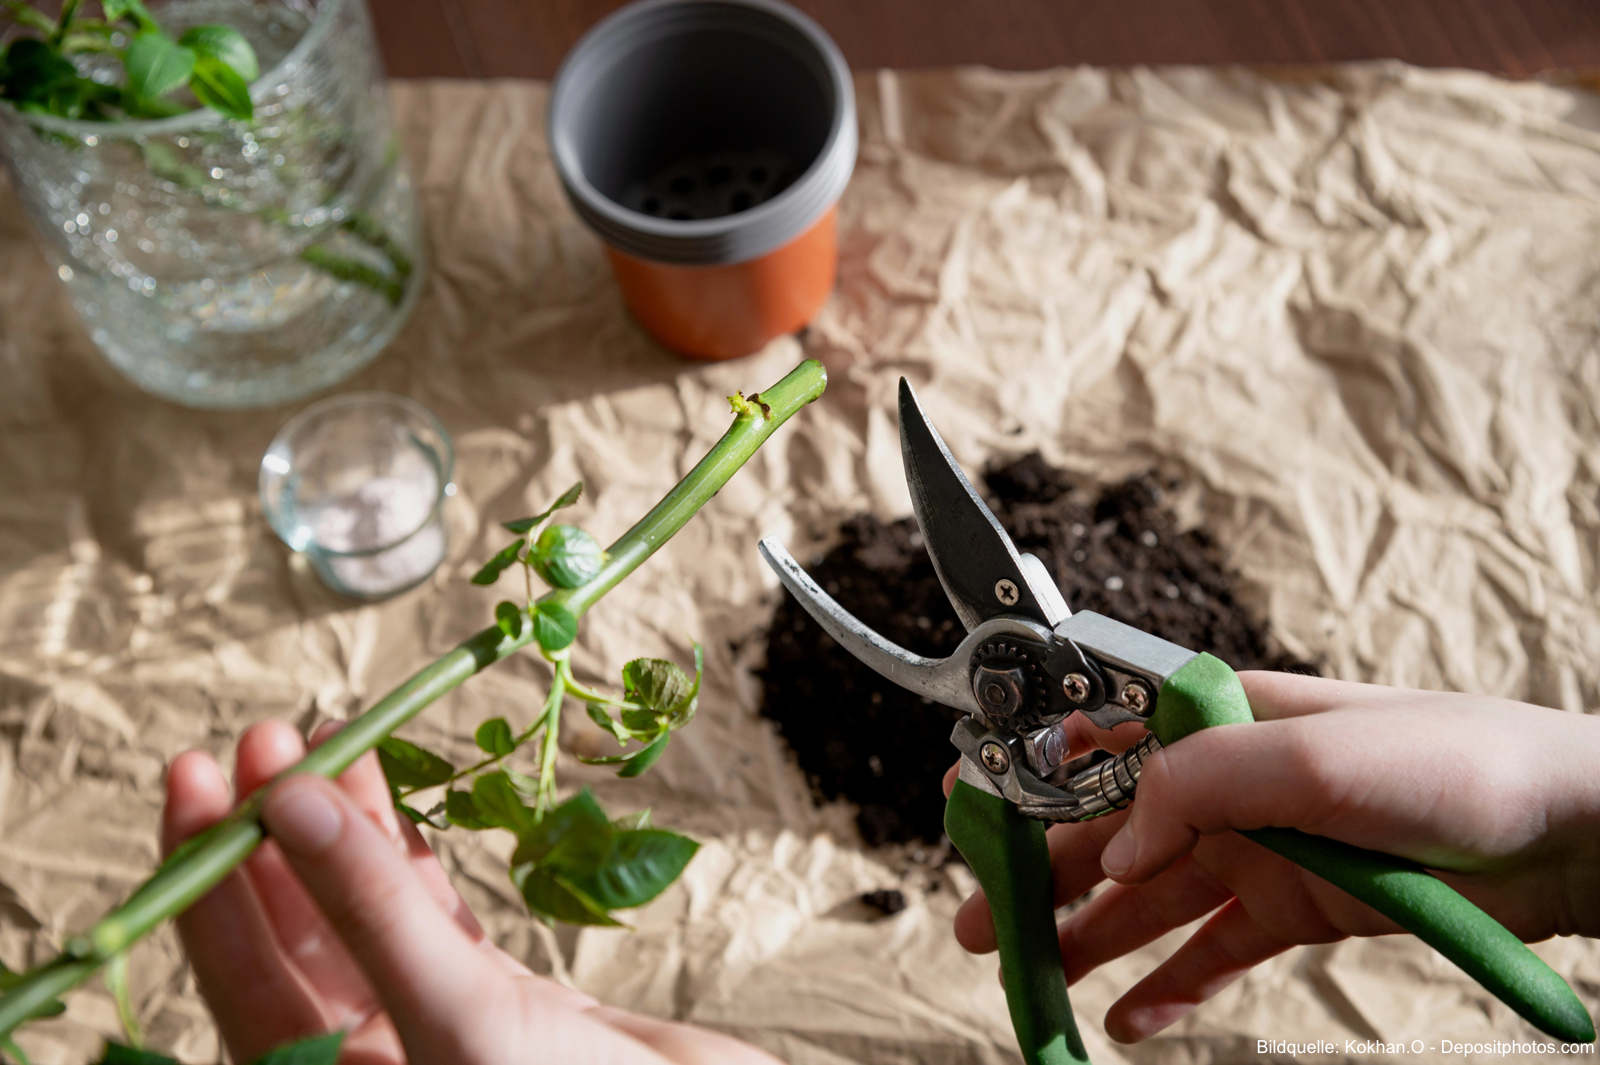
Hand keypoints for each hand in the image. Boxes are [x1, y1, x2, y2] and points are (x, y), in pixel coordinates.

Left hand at [164, 721, 778, 1064]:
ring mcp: (432, 1021)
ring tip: (325, 735)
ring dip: (342, 825)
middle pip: (292, 931)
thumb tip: (287, 799)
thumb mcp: (456, 1012)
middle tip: (262, 737)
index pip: (236, 973)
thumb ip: (371, 907)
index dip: (206, 874)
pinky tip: (392, 792)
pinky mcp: (497, 997)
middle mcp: (369, 1056)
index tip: (196, 775)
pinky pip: (432, 911)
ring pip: (363, 909)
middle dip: (273, 832)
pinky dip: (411, 850)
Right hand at [944, 672, 1599, 1042]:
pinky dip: (1169, 984)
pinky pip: (1214, 952)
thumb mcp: (1314, 753)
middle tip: (977, 918)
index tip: (968, 802)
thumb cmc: (1457, 766)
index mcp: (1223, 722)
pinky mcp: (1300, 909)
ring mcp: (1263, 849)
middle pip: (1111, 831)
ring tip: (1030, 976)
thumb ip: (1198, 781)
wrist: (1570, 834)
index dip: (1030, 773)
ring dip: (1087, 936)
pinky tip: (1127, 1017)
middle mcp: (1232, 784)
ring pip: (1150, 898)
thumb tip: (1116, 838)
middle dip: (1039, 873)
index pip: (1101, 743)